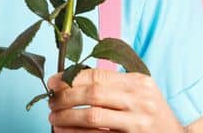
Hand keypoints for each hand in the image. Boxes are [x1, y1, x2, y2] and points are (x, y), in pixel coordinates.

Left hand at [46, 68, 183, 132]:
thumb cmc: (151, 114)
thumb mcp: (141, 92)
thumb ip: (115, 84)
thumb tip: (71, 78)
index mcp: (139, 83)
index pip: (98, 75)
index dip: (70, 78)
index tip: (52, 82)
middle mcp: (141, 101)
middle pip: (93, 94)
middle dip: (65, 97)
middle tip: (50, 102)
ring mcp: (137, 123)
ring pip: (93, 117)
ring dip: (67, 117)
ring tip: (53, 119)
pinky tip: (65, 132)